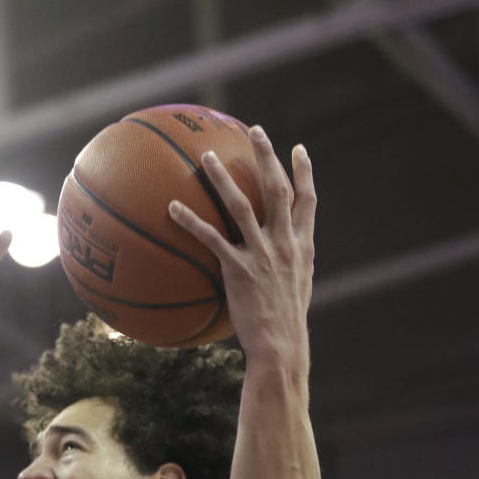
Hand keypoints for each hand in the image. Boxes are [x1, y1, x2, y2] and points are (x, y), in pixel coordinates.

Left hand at [168, 126, 315, 361]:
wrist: (281, 346)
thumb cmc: (286, 325)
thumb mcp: (297, 290)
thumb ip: (291, 267)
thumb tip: (281, 260)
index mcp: (301, 246)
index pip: (307, 201)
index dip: (304, 173)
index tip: (298, 150)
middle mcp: (284, 244)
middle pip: (276, 190)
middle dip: (267, 157)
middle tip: (255, 131)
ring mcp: (262, 255)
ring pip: (241, 206)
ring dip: (223, 179)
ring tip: (206, 158)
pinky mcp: (239, 270)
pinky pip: (210, 239)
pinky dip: (190, 221)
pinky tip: (172, 209)